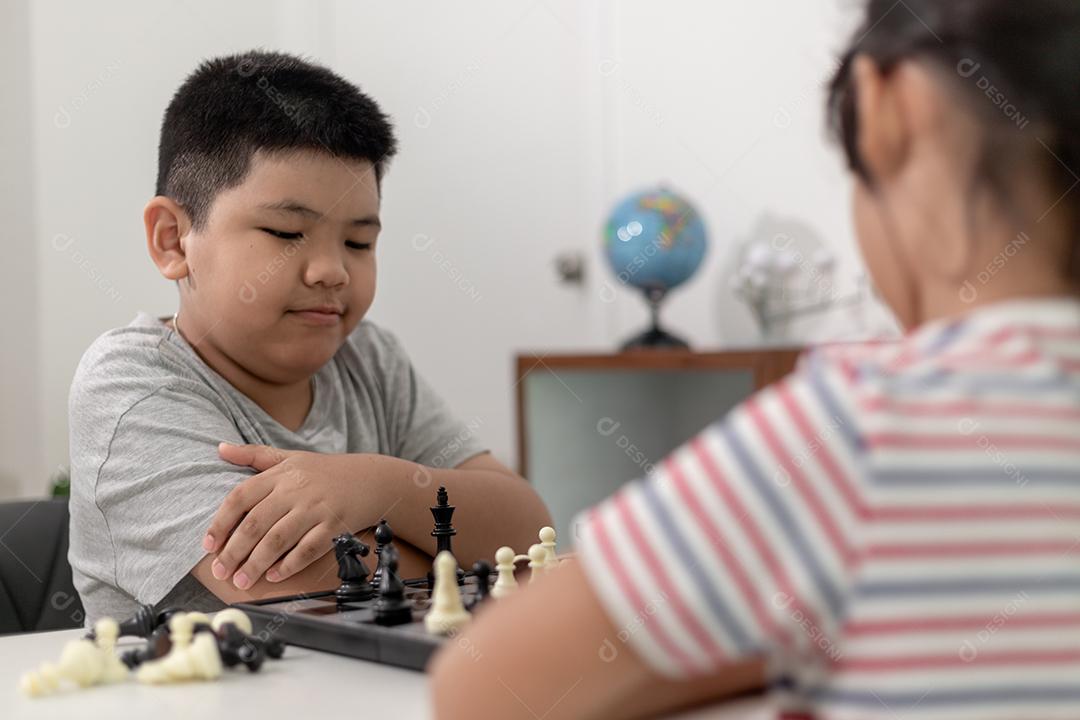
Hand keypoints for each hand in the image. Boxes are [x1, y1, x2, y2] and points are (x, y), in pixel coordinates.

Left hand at [204, 443, 372, 588]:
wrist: (370, 479)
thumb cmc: (324, 471)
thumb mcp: (289, 457)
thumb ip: (254, 455)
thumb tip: (219, 448)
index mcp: (281, 475)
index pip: (241, 497)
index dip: (221, 522)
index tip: (208, 545)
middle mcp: (296, 491)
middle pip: (256, 523)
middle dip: (234, 551)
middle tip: (220, 572)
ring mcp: (316, 509)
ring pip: (278, 540)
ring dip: (256, 563)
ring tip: (241, 581)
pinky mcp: (334, 527)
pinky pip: (308, 549)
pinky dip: (289, 564)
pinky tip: (274, 576)